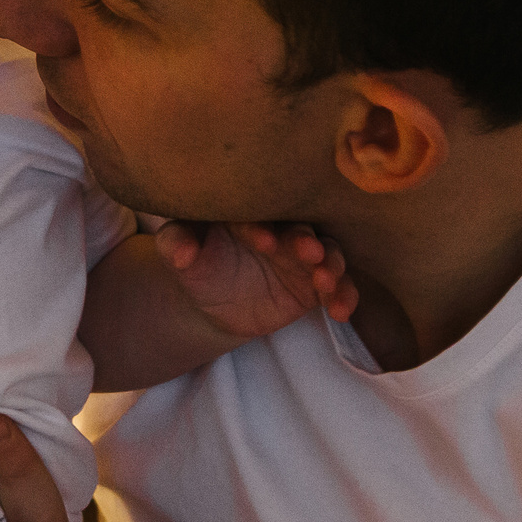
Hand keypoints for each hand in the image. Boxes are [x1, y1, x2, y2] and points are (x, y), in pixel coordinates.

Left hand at [155, 220, 357, 337]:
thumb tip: (182, 251)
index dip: (261, 226)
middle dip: (306, 239)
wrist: (213, 301)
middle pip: (303, 227)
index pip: (260, 212)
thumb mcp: (178, 253)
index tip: (263, 241)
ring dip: (332, 265)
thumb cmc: (196, 264)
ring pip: (328, 252)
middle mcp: (284, 226)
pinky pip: (338, 285)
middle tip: (308, 251)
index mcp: (250, 211)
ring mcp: (304, 254)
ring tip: (325, 281)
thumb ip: (176, 244)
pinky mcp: (316, 282)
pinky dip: (344, 295)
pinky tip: (341, 311)